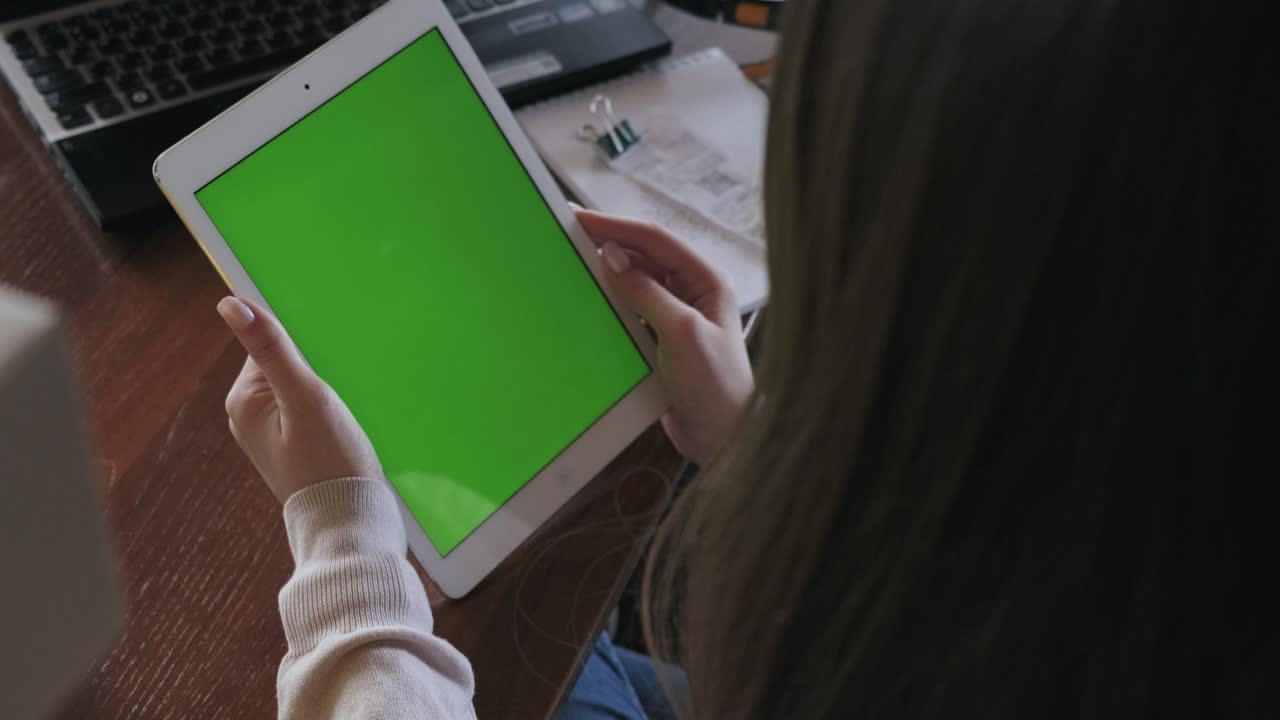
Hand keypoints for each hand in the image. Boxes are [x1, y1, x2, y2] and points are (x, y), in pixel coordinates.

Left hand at [217, 296, 381, 502]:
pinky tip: (340, 427)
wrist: (351, 522)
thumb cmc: (331, 461)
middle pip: (284, 365)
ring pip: (297, 388)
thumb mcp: (306, 397)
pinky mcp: (290, 448)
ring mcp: (268, 434)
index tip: (323, 365)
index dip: (302, 347)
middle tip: (335, 396)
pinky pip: (305, 410)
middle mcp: (247, 416)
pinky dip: (325, 410)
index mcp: (243, 400)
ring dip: (323, 391)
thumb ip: (272, 349)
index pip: (268, 345)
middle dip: (314, 370)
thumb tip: (230, 303)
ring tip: (340, 416)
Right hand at [575, 210, 753, 464]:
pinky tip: (589, 297)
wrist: (724, 439)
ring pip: (636, 280)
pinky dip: (610, 300)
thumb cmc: (715, 386)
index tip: (577, 218)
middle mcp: (693, 291)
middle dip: (609, 242)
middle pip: (645, 255)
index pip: (656, 239)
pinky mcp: (662, 339)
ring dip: (607, 270)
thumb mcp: (681, 332)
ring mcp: (677, 315)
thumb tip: (613, 256)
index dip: (616, 226)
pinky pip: (632, 309)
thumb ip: (647, 292)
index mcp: (706, 280)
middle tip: (567, 233)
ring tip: (572, 258)